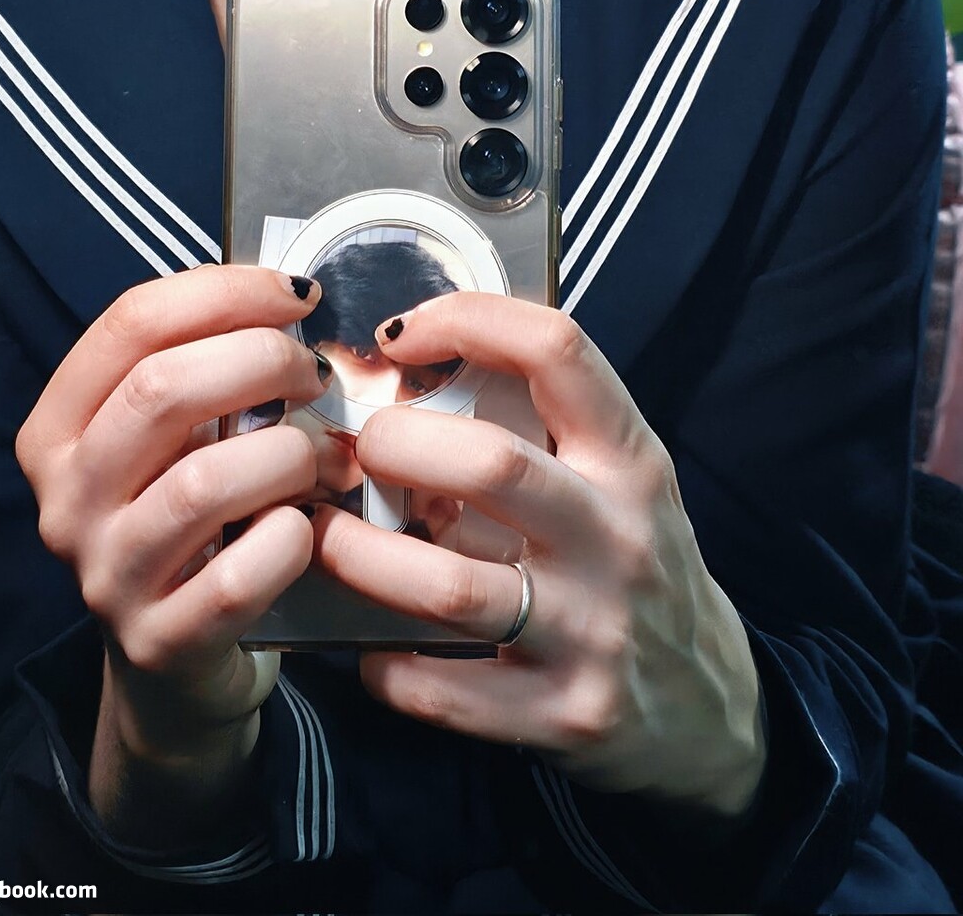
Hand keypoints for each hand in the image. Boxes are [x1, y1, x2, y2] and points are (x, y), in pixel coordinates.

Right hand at [16, 265, 327, 823]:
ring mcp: (105, 578)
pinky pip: (238, 578)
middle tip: (315, 375)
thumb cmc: (193, 523)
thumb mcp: (175, 439)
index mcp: (57, 431)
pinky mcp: (157, 644)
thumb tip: (290, 294)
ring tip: (325, 455)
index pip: (129, 325)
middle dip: (261, 362)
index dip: (220, 292)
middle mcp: (65, 501)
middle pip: (161, 390)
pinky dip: (290, 540)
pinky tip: (308, 529)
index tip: (294, 294)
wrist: (179, 669)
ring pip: (204, 482)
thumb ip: (204, 368)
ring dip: (288, 452)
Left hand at [311, 294, 765, 816]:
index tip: (399, 334)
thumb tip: (410, 377)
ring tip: (324, 538)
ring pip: (451, 587)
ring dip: (362, 559)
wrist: (711, 706)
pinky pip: (445, 690)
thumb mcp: (621, 481)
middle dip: (395, 445)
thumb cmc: (635, 567)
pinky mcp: (564, 715)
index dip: (468, 320)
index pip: (556, 351)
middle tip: (353, 451)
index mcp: (629, 459)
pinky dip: (386, 665)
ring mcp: (592, 631)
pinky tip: (371, 646)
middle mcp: (617, 537)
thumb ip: (543, 430)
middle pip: (491, 463)